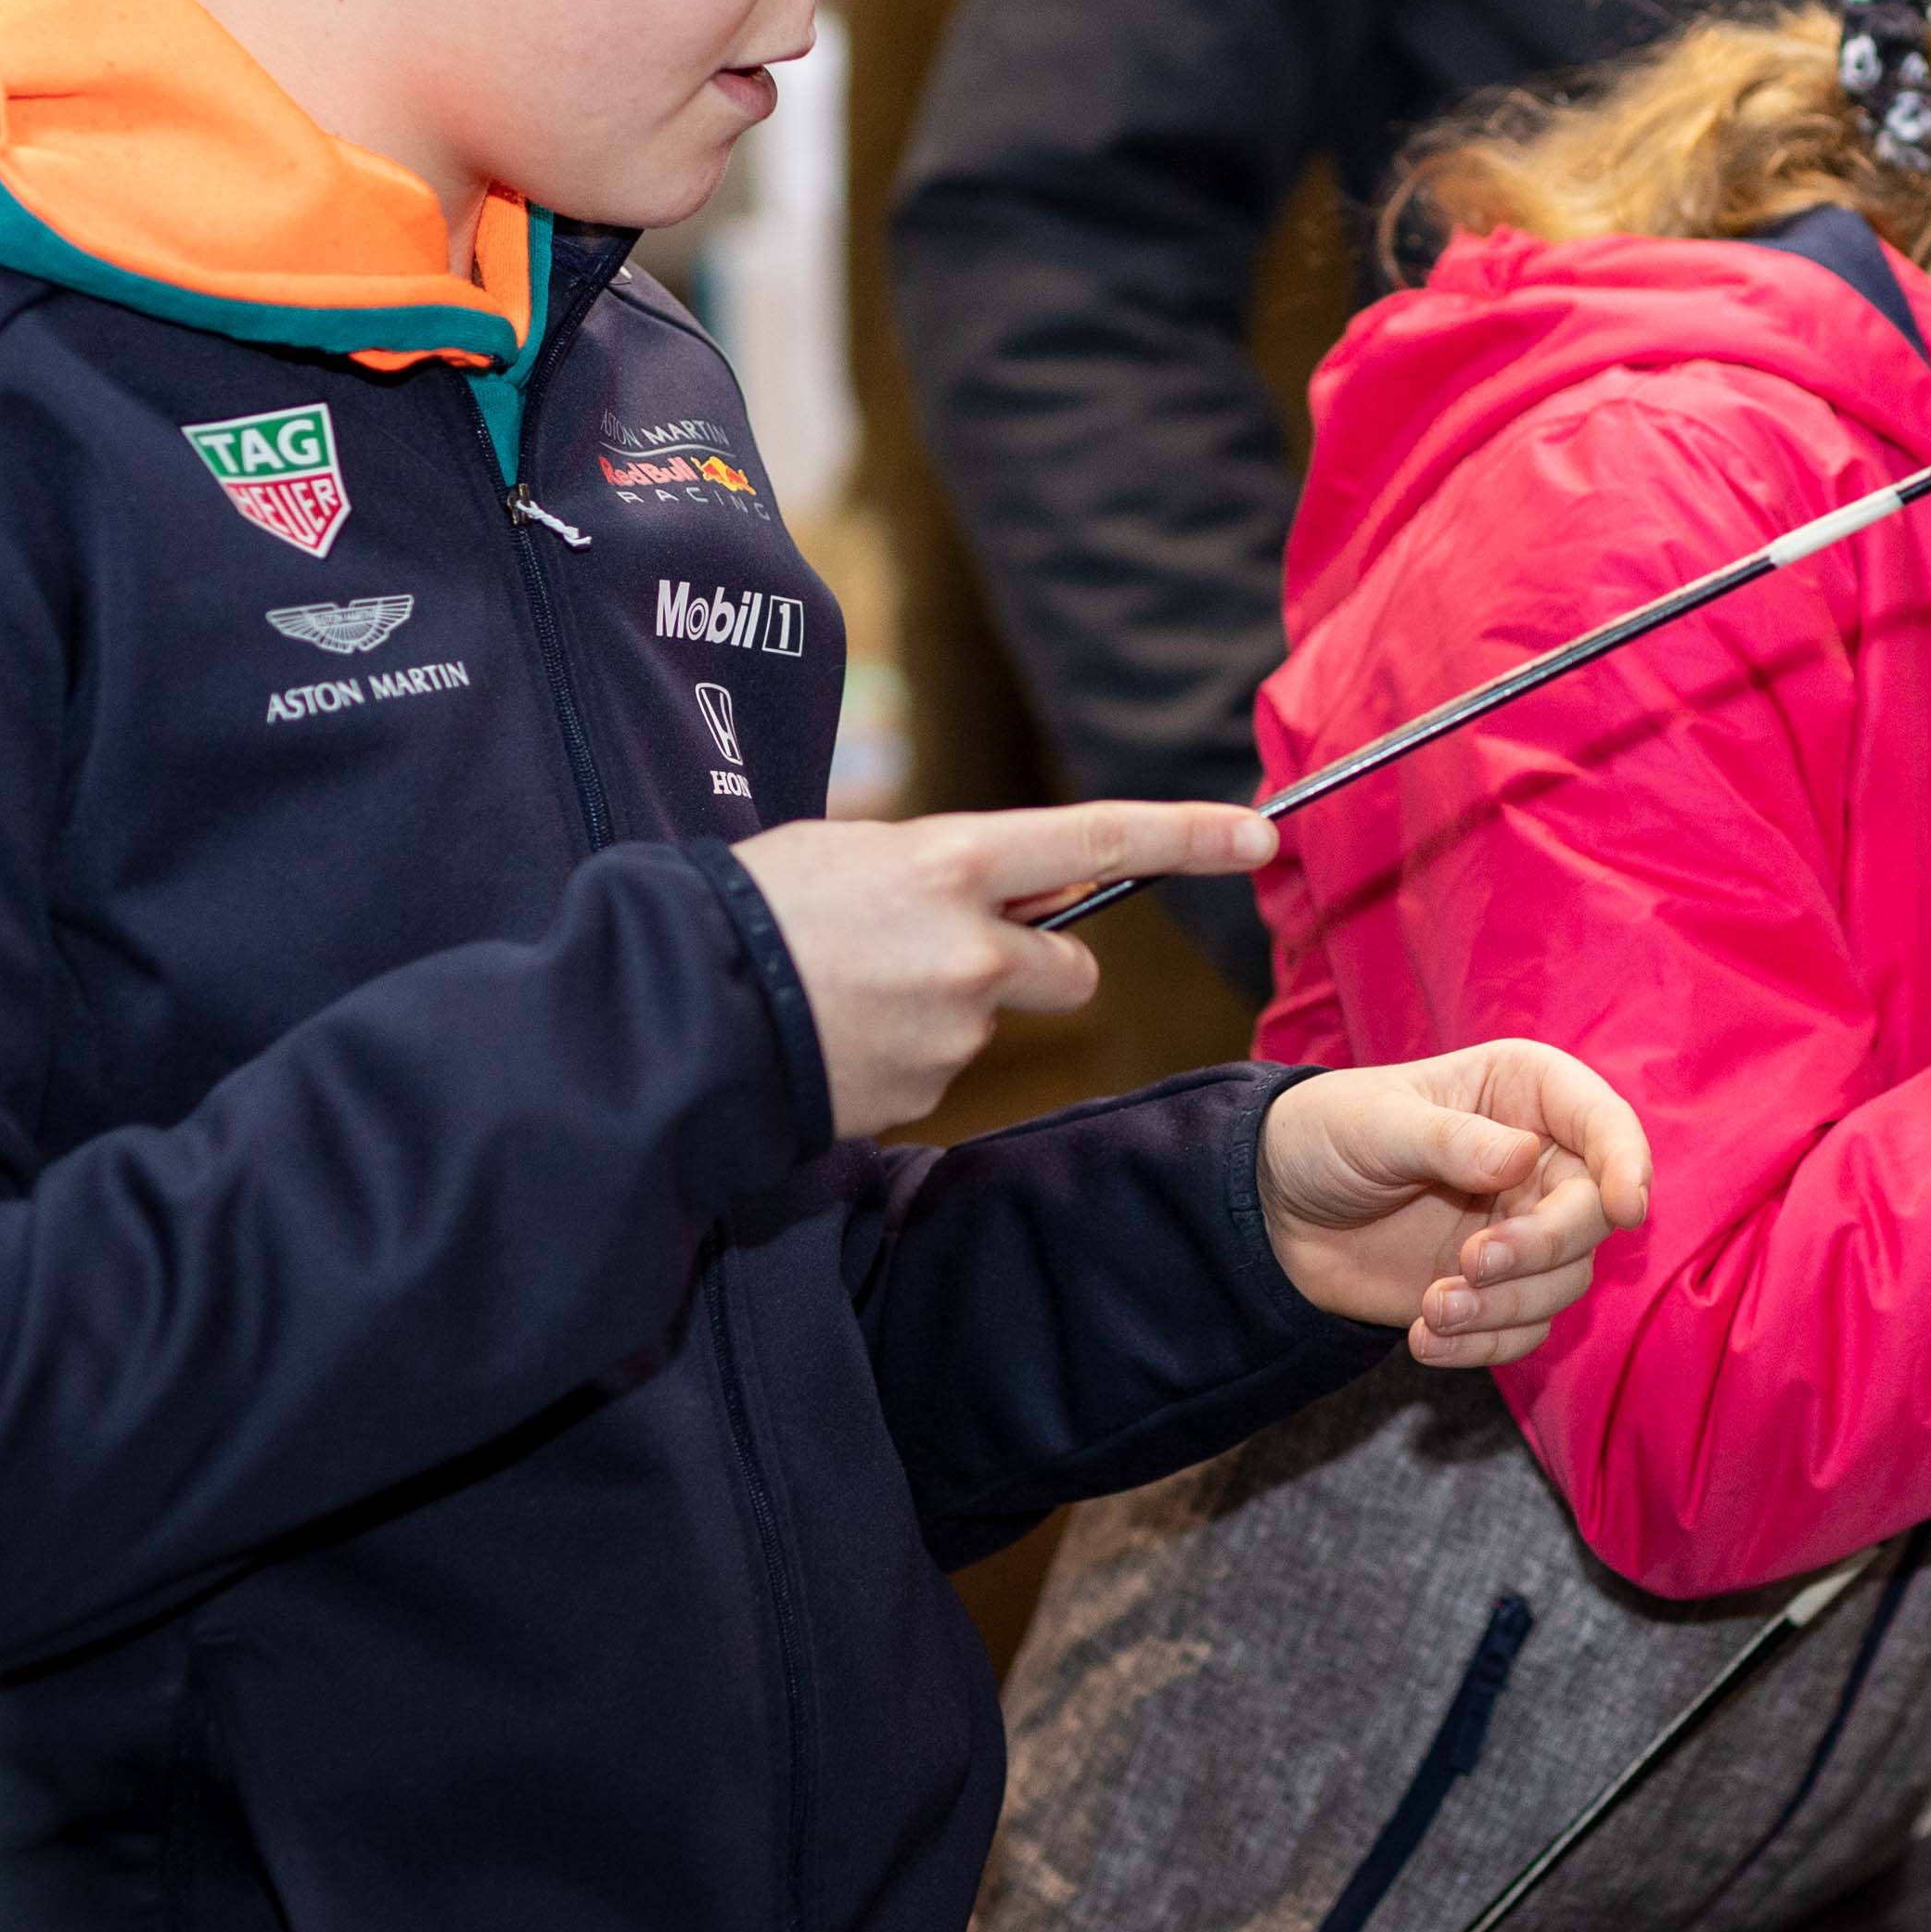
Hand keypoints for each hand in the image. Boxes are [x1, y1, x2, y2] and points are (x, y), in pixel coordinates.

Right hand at [733, 800, 1276, 1137]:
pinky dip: (901, 1057)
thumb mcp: (846, 850)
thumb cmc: (747, 911)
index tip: (1258, 835)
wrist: (672, 1013)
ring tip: (849, 992)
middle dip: (1031, 969)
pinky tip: (837, 1037)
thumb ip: (941, 867)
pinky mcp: (923, 1096)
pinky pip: (938, 1071)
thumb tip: (1010, 886)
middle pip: (1068, 971)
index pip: (1098, 839)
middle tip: (944, 957)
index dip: (1187, 836)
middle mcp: (971, 951)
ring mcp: (952, 1033)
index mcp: (951, 865)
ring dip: (945, 1012)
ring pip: (990, 1023)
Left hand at [1258, 1040, 1654, 1368]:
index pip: (1604, 1122)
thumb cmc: (1328, 1136)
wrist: (1274, 1211)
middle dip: (1541, 1248)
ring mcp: (1522, 1228)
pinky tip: (1424, 1339)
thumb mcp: (1377, 1125)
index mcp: (1525, 1093)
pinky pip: (1524, 1329)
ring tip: (1431, 1309)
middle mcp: (1539, 1161)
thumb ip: (1450, 1141)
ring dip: (1504, 1306)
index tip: (1625, 1208)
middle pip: (1591, 1214)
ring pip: (1565, 1281)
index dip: (1626, 1162)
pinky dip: (1484, 1344)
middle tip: (1472, 1263)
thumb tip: (1522, 1156)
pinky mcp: (1498, 1289)